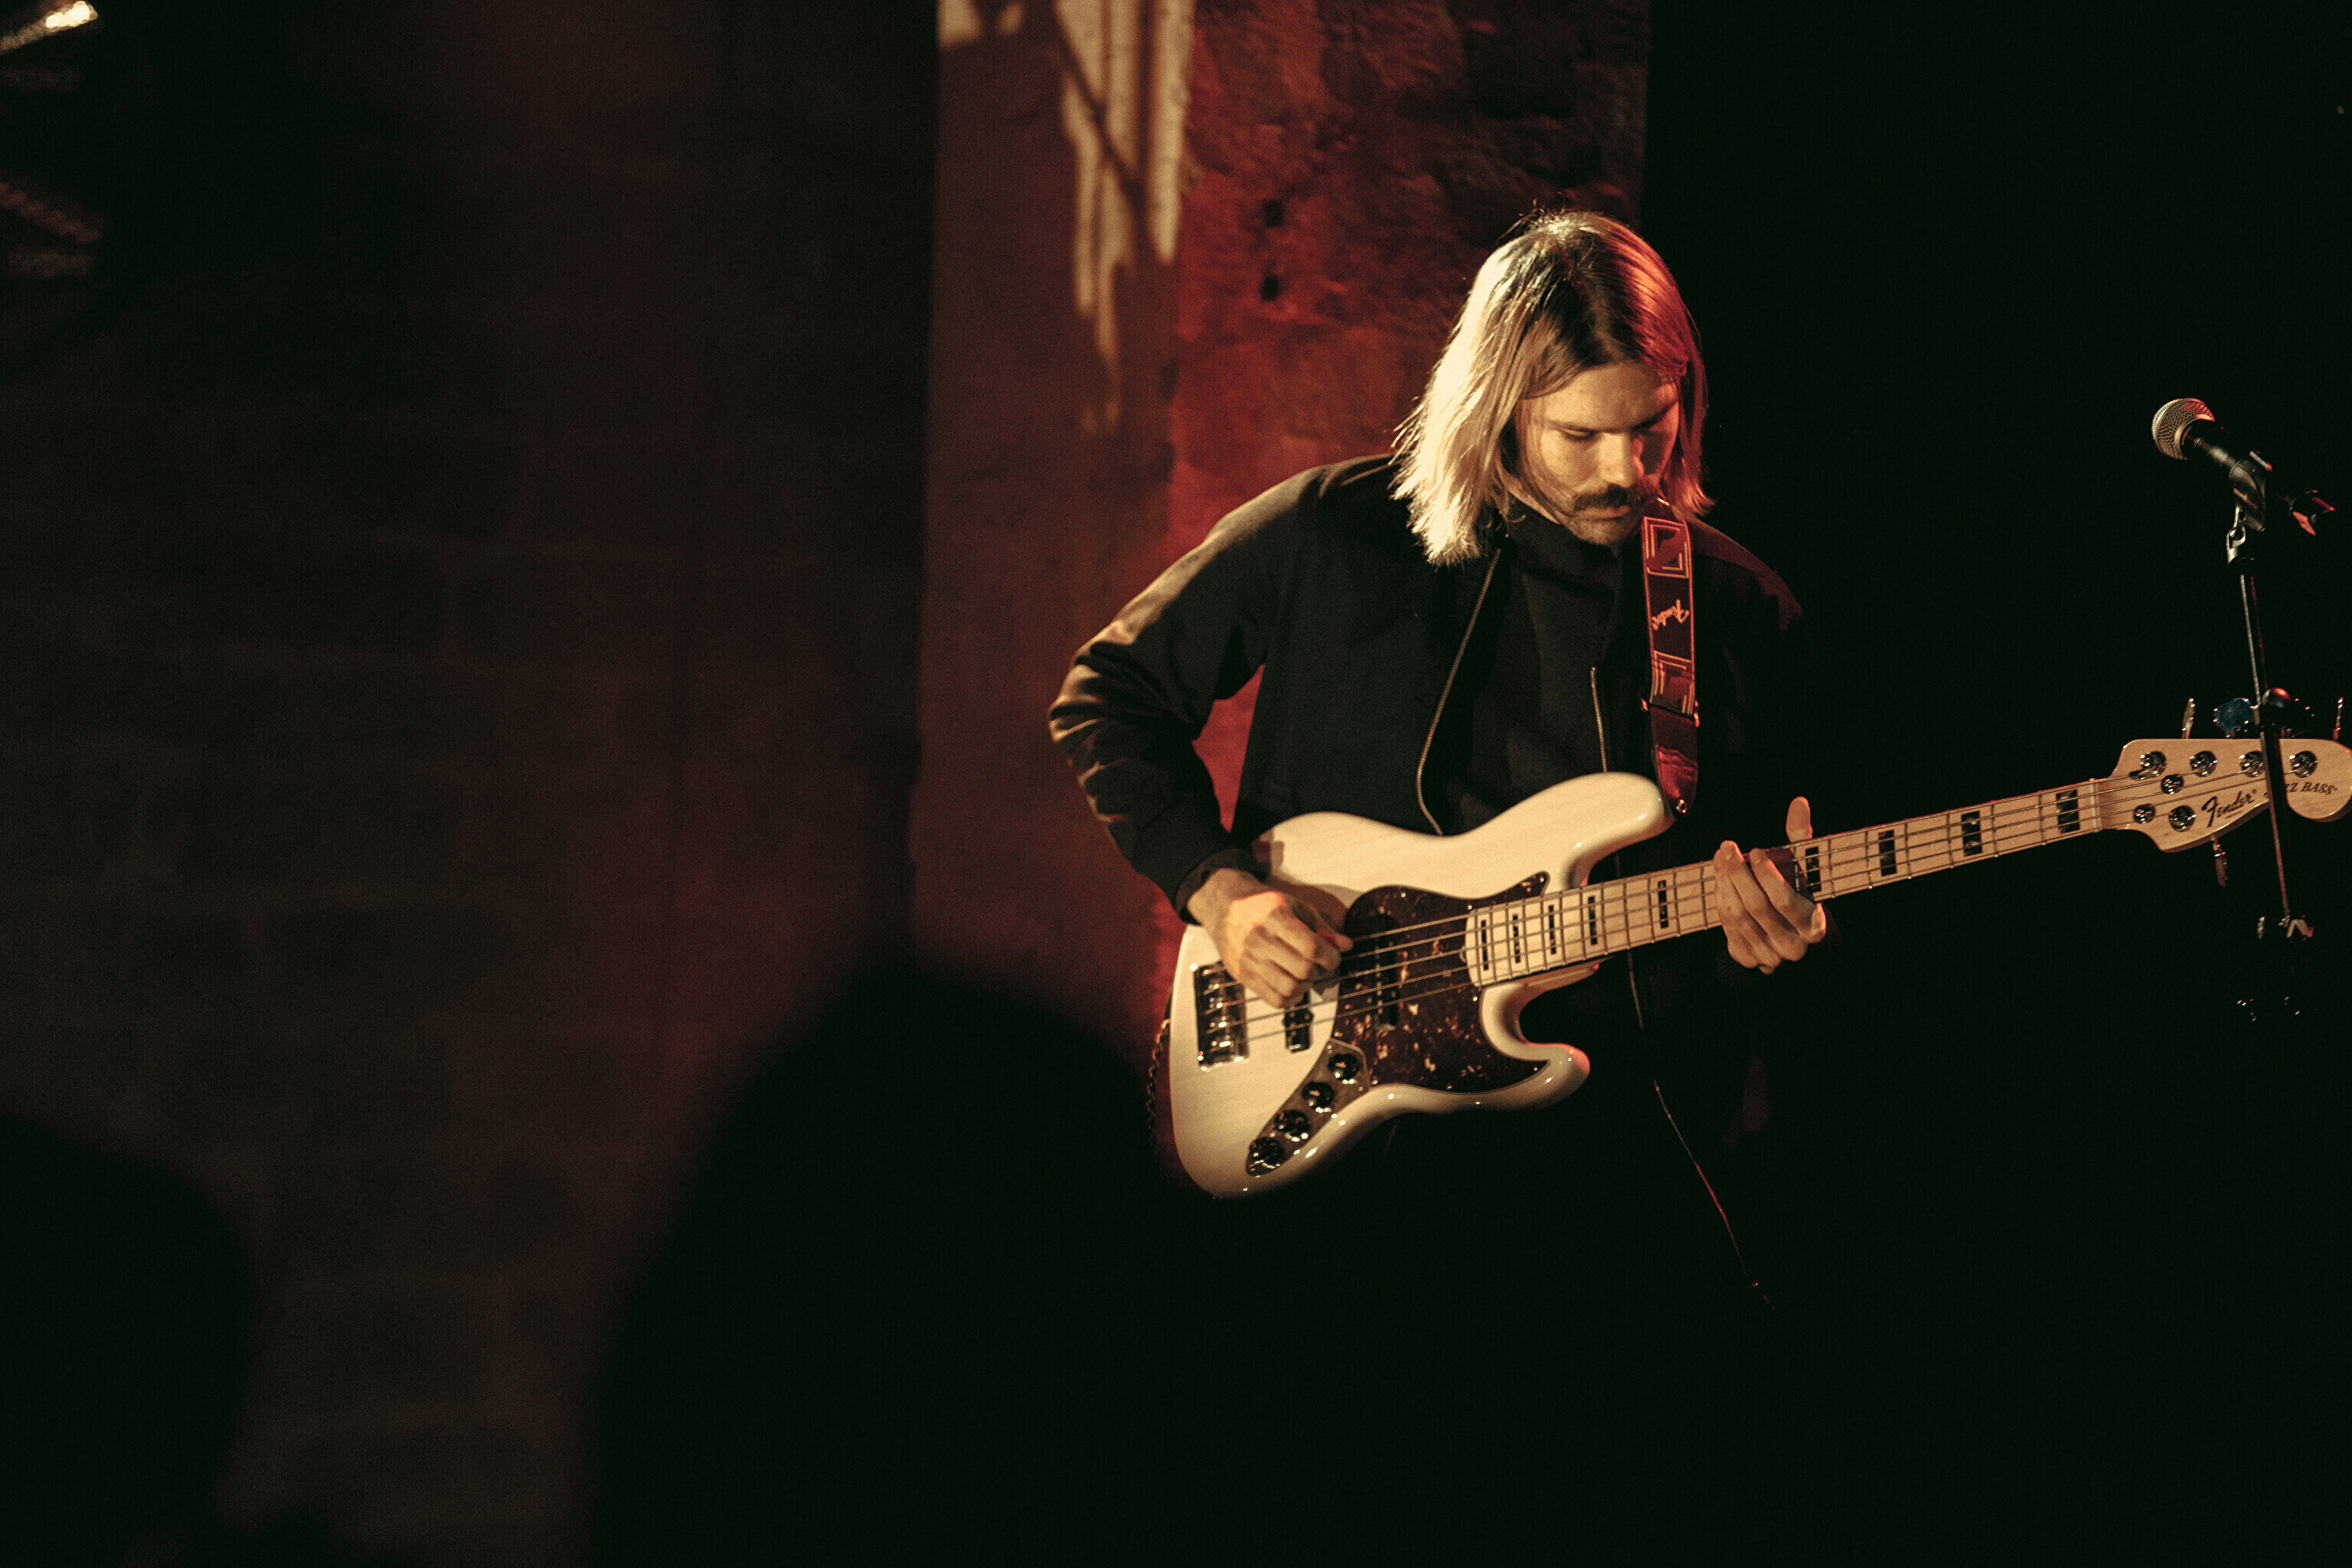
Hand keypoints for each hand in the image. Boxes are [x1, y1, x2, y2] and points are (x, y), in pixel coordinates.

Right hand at [1187, 868, 1352, 1009]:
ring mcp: (1248, 960)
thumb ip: (1322, 926)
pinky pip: (1274, 1000)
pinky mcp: (1242, 976)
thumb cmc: (1263, 905)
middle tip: (1322, 967)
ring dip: (1307, 986)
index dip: (1331, 956)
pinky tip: (1293, 984)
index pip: (1311, 947)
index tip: (1333, 956)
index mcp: (1275, 917)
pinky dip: (1291, 998)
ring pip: (1290, 989)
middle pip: (1303, 969)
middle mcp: (1259, 939)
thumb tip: (1346, 945)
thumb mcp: (1295, 906)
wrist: (1224, 907)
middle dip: (1321, 972)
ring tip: (1306, 975)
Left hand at [1712, 796, 1828, 973]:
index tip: (1755, 851)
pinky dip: (1720, 900)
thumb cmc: (1801, 896)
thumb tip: (1799, 803)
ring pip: (1738, 917)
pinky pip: (1727, 927)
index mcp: (1812, 926)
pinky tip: (1720, 880)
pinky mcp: (1748, 958)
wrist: (1796, 942)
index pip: (1784, 900)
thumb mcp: (1806, 869)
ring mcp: (1769, 955)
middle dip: (1738, 875)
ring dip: (1724, 885)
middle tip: (1727, 848)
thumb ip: (1801, 838)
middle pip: (1757, 907)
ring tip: (1720, 859)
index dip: (1766, 875)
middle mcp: (1792, 946)